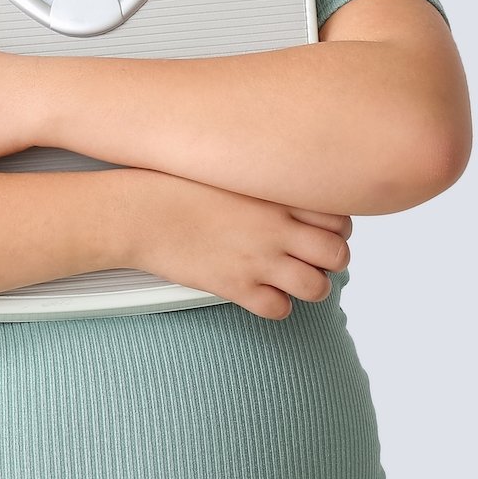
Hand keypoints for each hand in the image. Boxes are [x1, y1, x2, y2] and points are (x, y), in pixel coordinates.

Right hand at [120, 169, 351, 319]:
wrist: (138, 212)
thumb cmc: (175, 184)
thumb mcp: (227, 168)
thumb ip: (261, 178)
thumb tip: (282, 184)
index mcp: (274, 194)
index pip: (339, 216)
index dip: (337, 226)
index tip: (320, 227)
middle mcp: (274, 228)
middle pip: (337, 254)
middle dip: (331, 259)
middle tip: (312, 256)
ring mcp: (258, 259)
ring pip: (317, 287)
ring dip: (311, 286)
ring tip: (292, 279)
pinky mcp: (236, 286)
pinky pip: (279, 310)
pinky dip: (277, 305)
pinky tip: (261, 292)